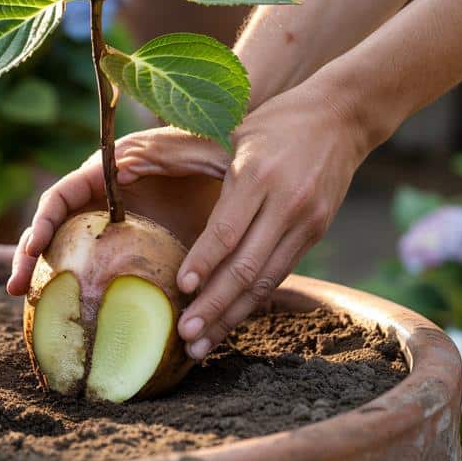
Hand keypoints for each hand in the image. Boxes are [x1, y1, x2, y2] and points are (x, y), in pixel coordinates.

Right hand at [6, 139, 221, 295]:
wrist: (236, 167)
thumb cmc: (206, 153)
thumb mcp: (177, 153)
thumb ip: (148, 159)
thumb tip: (121, 171)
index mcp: (103, 175)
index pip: (59, 197)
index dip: (42, 222)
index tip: (34, 249)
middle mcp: (98, 201)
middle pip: (52, 228)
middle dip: (28, 257)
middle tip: (15, 289)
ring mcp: (110, 227)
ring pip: (68, 251)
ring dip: (45, 277)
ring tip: (25, 302)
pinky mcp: (127, 250)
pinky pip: (98, 270)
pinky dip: (82, 290)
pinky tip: (77, 313)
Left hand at [114, 80, 373, 359]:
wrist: (341, 117)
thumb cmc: (271, 122)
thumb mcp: (227, 131)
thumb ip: (180, 154)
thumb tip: (120, 167)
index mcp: (256, 174)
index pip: (227, 230)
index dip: (204, 262)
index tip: (181, 289)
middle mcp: (285, 203)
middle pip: (246, 266)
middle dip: (214, 305)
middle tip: (186, 335)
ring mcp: (306, 222)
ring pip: (265, 280)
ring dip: (233, 315)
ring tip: (204, 344)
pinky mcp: (316, 233)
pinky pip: (280, 274)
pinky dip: (253, 300)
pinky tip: (230, 320)